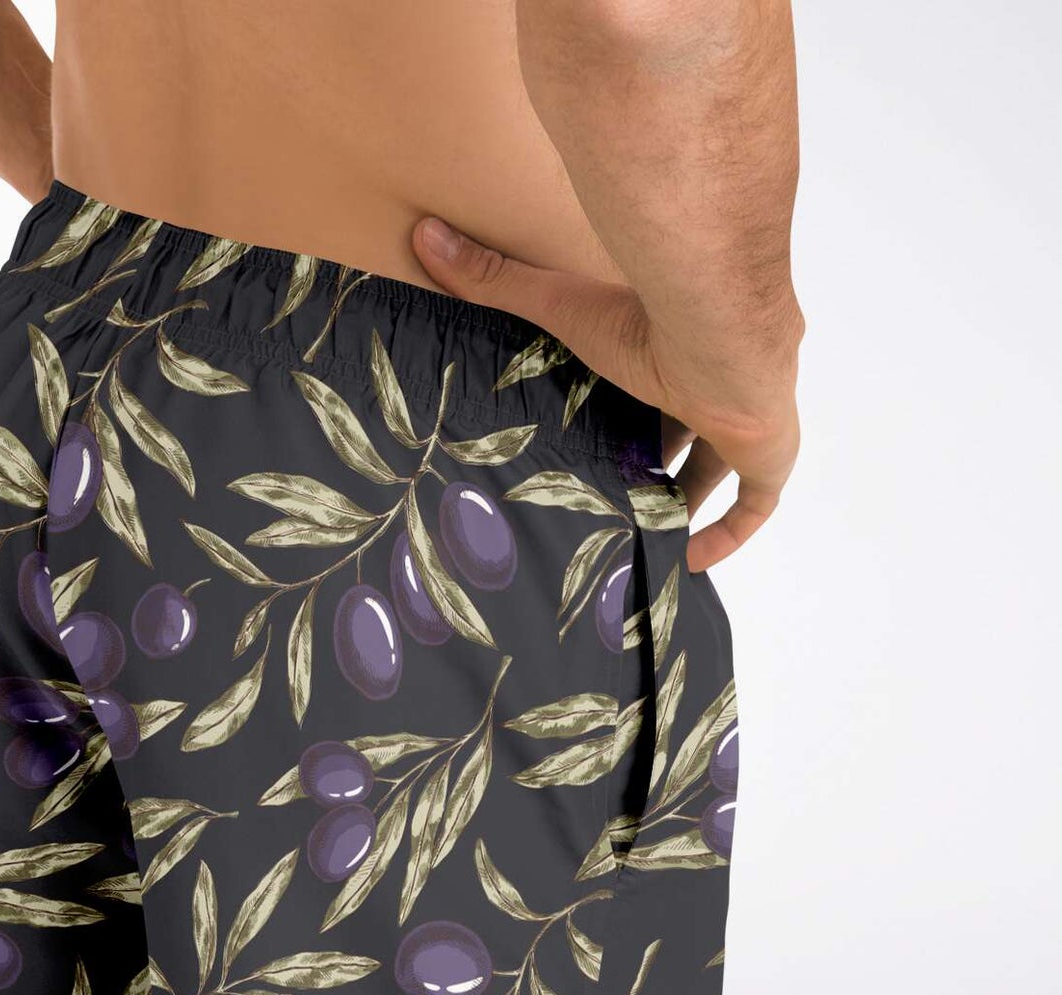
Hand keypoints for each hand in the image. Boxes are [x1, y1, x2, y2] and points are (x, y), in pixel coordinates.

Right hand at [413, 217, 800, 570]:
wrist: (720, 329)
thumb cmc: (646, 314)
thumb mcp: (559, 306)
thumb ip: (495, 280)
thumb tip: (425, 233)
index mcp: (679, 342)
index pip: (658, 375)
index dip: (635, 405)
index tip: (601, 434)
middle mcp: (722, 377)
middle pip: (689, 424)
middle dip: (657, 457)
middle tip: (613, 489)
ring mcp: (752, 417)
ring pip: (721, 465)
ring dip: (685, 497)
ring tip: (640, 528)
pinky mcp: (769, 454)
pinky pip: (756, 505)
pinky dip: (729, 534)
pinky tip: (693, 561)